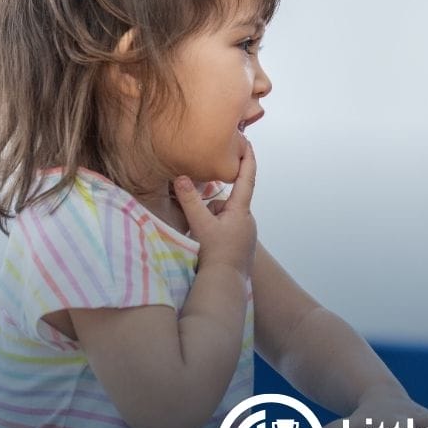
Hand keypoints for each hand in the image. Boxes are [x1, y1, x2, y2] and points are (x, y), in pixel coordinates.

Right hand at [173, 141, 257, 271]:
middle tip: (197, 218)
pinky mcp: (239, 245)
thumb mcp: (200, 225)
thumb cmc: (216, 255)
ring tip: (199, 237)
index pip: (246, 177)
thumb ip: (190, 201)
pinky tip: (205, 245)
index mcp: (241, 210)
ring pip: (222, 217)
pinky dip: (212, 232)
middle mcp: (246, 220)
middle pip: (226, 201)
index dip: (247, 158)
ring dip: (209, 221)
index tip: (247, 142)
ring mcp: (244, 233)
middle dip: (210, 205)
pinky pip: (224, 230)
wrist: (226, 285)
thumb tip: (180, 177)